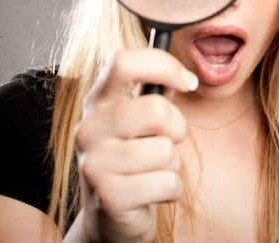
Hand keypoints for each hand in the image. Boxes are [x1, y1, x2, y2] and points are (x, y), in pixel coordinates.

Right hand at [73, 48, 197, 241]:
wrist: (108, 215)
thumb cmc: (132, 157)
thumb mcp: (139, 120)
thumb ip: (157, 92)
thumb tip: (185, 76)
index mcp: (98, 101)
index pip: (124, 63)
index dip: (164, 66)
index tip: (187, 81)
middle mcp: (90, 127)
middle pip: (156, 109)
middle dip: (177, 127)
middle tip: (168, 139)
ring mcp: (95, 162)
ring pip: (166, 151)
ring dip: (173, 164)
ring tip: (153, 170)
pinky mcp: (109, 196)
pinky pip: (168, 184)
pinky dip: (171, 190)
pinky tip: (150, 192)